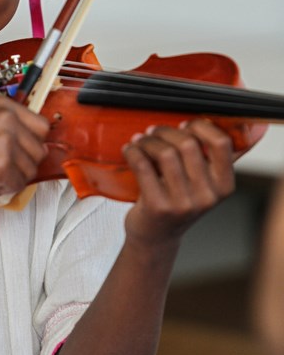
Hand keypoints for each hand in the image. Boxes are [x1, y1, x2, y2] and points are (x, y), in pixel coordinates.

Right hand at [0, 95, 49, 202]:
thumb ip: (9, 126)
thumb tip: (39, 144)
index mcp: (2, 104)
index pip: (42, 126)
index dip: (31, 143)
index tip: (18, 151)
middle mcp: (6, 118)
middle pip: (39, 149)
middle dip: (23, 163)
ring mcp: (5, 140)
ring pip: (31, 169)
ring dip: (13, 177)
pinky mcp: (1, 164)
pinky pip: (19, 184)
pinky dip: (5, 188)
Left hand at [122, 119, 234, 246]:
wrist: (157, 236)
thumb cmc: (177, 201)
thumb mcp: (202, 183)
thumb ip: (207, 157)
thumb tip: (200, 118)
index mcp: (224, 186)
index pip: (221, 143)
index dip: (200, 126)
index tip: (184, 124)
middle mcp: (208, 196)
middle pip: (188, 144)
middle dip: (165, 131)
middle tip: (153, 132)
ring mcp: (183, 204)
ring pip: (165, 152)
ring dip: (147, 141)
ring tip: (140, 142)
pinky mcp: (158, 207)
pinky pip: (142, 165)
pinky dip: (133, 151)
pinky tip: (130, 150)